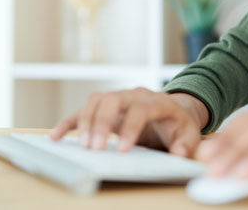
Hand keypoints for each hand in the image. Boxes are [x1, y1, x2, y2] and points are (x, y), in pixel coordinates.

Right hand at [50, 87, 207, 156]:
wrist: (174, 110)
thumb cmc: (180, 124)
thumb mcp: (190, 134)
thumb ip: (186, 144)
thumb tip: (177, 152)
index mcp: (157, 101)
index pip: (141, 109)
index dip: (131, 128)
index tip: (123, 150)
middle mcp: (135, 95)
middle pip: (114, 100)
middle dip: (102, 123)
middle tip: (96, 148)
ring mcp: (119, 98)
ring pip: (97, 101)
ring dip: (87, 121)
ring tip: (83, 146)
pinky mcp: (106, 107)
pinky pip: (84, 109)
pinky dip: (69, 121)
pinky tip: (56, 136)